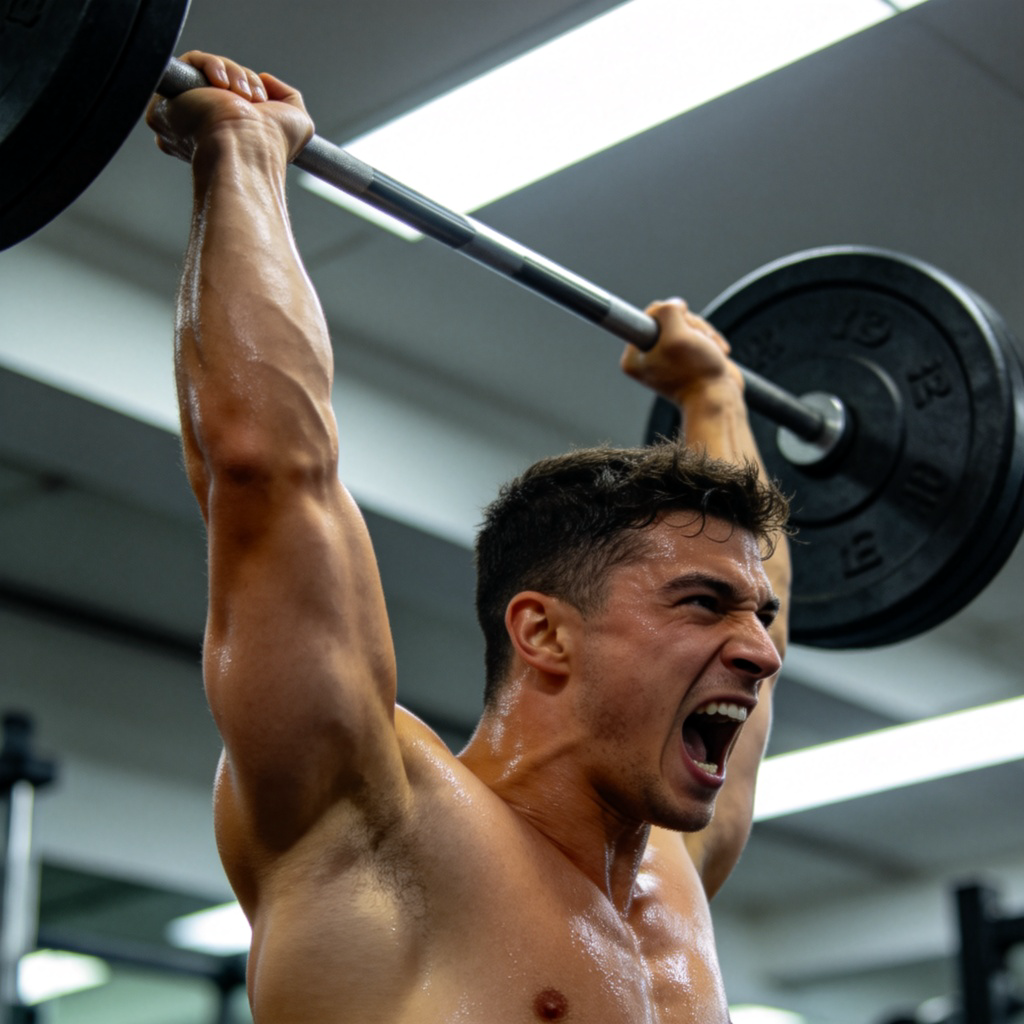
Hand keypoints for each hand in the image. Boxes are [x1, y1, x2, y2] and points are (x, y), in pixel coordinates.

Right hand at [146, 52, 313, 165]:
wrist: (248, 150)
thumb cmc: (272, 148)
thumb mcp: (299, 122)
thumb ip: (288, 97)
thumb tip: (266, 80)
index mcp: (227, 134)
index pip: (236, 96)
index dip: (251, 90)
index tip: (262, 105)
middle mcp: (204, 126)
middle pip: (225, 81)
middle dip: (245, 82)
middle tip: (254, 100)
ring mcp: (185, 114)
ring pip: (210, 70)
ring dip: (234, 75)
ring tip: (243, 96)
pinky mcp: (170, 100)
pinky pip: (191, 61)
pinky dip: (214, 65)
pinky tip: (223, 85)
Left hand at [620, 298, 744, 403]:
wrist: (719, 397)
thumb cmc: (697, 373)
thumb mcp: (675, 335)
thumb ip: (668, 311)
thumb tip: (674, 305)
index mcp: (634, 356)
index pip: (649, 315)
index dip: (670, 317)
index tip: (679, 333)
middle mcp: (648, 355)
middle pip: (670, 317)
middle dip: (690, 326)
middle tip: (696, 344)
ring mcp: (667, 355)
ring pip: (686, 323)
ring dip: (703, 333)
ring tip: (709, 351)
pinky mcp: (686, 355)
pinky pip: (697, 333)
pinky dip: (710, 340)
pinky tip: (715, 353)